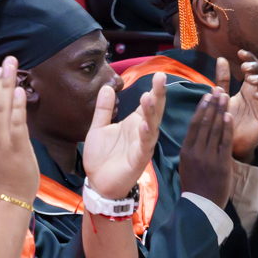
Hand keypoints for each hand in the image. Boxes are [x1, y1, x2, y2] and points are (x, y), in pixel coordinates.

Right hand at [0, 56, 38, 201]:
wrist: (6, 198)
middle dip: (0, 79)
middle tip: (8, 61)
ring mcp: (1, 140)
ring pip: (3, 107)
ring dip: (8, 86)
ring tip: (13, 68)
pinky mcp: (15, 146)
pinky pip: (16, 122)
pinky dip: (17, 105)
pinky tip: (20, 90)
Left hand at [83, 73, 165, 199]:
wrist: (97, 183)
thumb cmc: (101, 157)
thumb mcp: (98, 128)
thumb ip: (103, 109)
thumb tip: (106, 86)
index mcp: (134, 123)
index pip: (147, 104)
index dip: (154, 90)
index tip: (158, 73)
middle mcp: (142, 132)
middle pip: (154, 111)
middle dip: (158, 95)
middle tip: (160, 78)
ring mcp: (142, 146)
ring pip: (151, 126)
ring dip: (151, 112)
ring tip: (149, 97)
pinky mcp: (138, 160)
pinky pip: (144, 146)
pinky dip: (145, 136)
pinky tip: (145, 125)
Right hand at [176, 89, 231, 207]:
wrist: (202, 205)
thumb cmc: (194, 186)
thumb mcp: (186, 166)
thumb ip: (191, 149)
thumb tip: (195, 134)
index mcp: (186, 151)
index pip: (194, 125)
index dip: (201, 108)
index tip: (207, 96)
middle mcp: (196, 152)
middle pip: (205, 123)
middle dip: (212, 104)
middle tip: (218, 90)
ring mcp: (209, 157)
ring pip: (215, 129)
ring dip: (220, 111)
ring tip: (225, 97)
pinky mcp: (221, 163)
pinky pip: (225, 141)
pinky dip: (227, 127)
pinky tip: (229, 115)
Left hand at [218, 53, 257, 161]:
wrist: (229, 142)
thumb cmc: (227, 119)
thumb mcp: (222, 96)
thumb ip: (222, 79)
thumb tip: (221, 58)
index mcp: (248, 86)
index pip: (254, 66)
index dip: (250, 58)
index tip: (239, 53)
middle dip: (257, 66)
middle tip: (244, 68)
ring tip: (249, 80)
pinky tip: (257, 96)